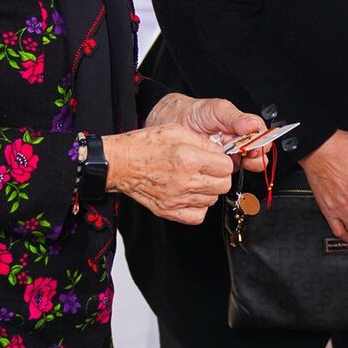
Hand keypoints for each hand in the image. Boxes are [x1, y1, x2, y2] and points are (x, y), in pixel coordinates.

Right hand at [102, 124, 234, 223]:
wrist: (120, 163)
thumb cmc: (145, 145)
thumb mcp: (177, 130)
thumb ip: (203, 142)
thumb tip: (221, 152)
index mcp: (188, 159)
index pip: (226, 167)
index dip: (223, 161)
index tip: (217, 160)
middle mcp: (184, 181)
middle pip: (223, 185)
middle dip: (220, 176)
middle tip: (210, 170)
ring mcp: (176, 199)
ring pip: (212, 200)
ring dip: (209, 191)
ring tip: (197, 181)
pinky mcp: (168, 210)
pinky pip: (197, 216)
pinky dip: (198, 207)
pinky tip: (192, 196)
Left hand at [145, 93, 268, 172]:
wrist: (168, 122)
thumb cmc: (193, 113)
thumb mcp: (216, 110)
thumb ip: (235, 117)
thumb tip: (254, 126)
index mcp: (242, 128)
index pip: (262, 136)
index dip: (262, 142)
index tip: (255, 146)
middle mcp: (238, 143)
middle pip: (258, 154)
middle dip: (256, 157)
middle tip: (247, 155)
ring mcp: (228, 156)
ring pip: (246, 166)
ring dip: (243, 166)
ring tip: (233, 161)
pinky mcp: (216, 168)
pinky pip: (226, 175)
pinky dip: (227, 175)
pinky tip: (222, 169)